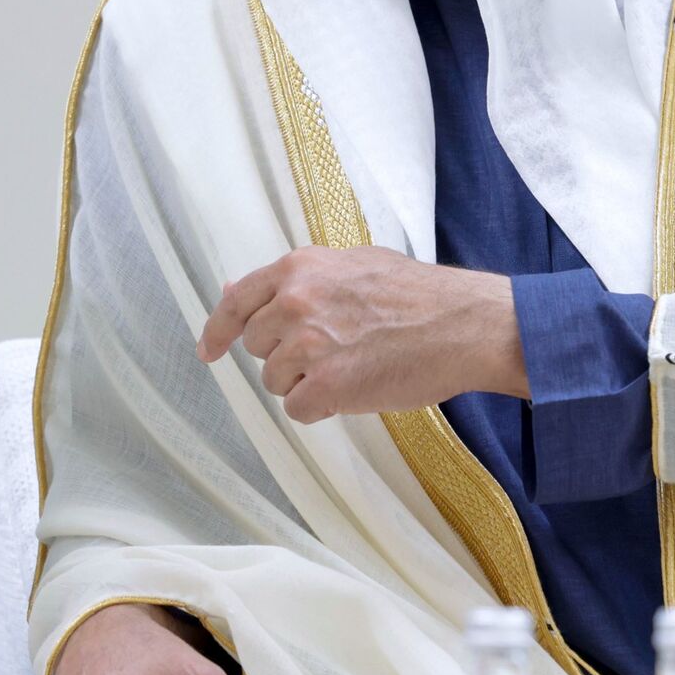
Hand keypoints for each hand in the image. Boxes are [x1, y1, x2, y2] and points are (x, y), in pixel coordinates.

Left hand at [197, 245, 523, 421]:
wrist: (464, 324)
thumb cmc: (417, 294)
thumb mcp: (351, 264)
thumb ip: (294, 279)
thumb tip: (234, 289)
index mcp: (299, 269)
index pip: (236, 302)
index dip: (218, 331)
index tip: (210, 351)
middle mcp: (296, 302)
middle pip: (257, 346)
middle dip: (284, 354)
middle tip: (331, 350)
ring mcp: (308, 345)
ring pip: (276, 381)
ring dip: (306, 382)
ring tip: (352, 365)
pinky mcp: (326, 386)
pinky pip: (298, 410)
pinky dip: (321, 408)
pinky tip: (354, 389)